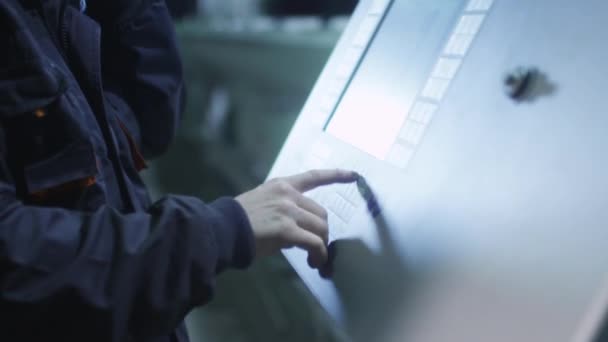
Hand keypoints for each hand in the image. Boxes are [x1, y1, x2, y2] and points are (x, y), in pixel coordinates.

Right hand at [236, 169, 356, 268]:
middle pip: (321, 213)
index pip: (313, 176)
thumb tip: (299, 229)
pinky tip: (314, 263)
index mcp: (281, 185)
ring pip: (321, 228)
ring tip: (314, 259)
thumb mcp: (261, 202)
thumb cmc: (237, 220)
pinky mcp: (287, 230)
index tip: (354, 175)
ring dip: (321, 245)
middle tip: (316, 248)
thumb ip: (282, 208)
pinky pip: (314, 243)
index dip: (335, 176)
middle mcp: (288, 194)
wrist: (222, 229)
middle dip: (322, 232)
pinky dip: (318, 255)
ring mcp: (288, 211)